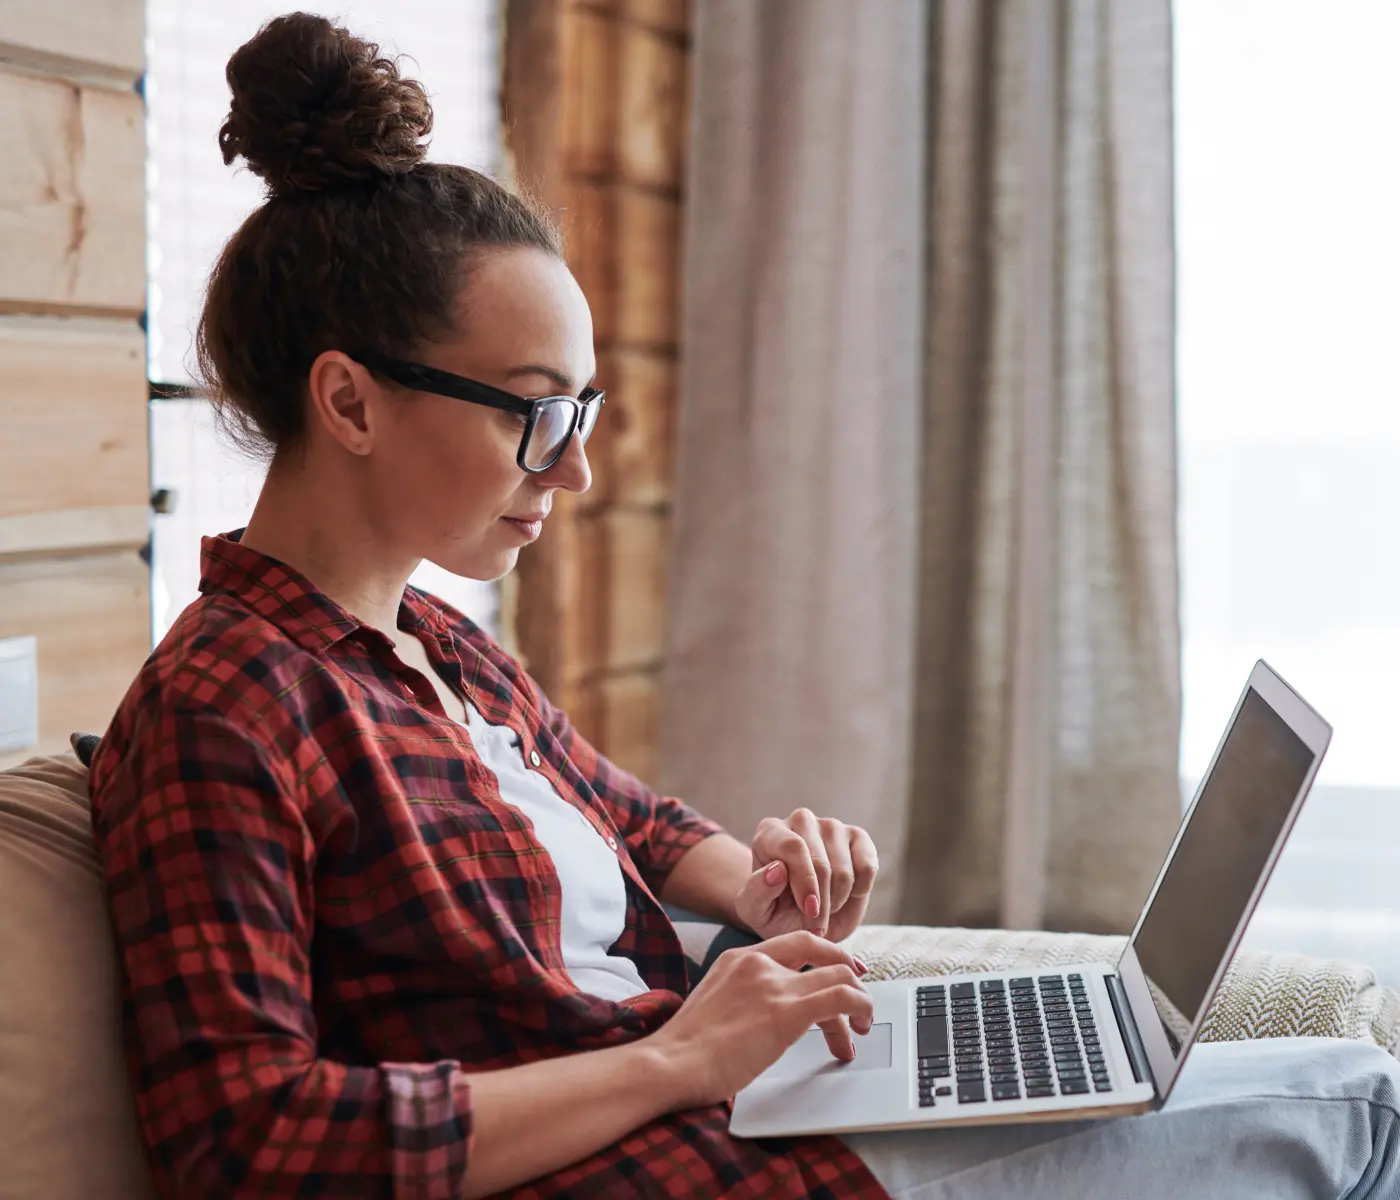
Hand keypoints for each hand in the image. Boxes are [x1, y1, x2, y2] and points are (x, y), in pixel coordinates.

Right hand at [647, 931, 874, 1109]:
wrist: (672, 1062)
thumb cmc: (685, 1049)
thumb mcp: (716, 1005)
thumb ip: (744, 999)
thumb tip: (766, 1017)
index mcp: (738, 958)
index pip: (797, 942)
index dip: (828, 953)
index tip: (844, 969)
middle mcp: (759, 962)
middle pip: (823, 956)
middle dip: (850, 978)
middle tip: (860, 1001)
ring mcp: (774, 985)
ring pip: (840, 977)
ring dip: (860, 1003)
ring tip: (862, 1028)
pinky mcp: (787, 1012)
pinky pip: (842, 998)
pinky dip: (861, 1009)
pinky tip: (860, 1028)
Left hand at [735, 809, 878, 942]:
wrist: (804, 918)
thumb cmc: (775, 911)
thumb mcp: (756, 911)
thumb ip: (757, 891)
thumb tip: (777, 870)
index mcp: (770, 832)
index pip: (793, 847)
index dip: (805, 882)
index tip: (809, 911)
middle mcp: (801, 821)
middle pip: (820, 862)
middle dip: (821, 902)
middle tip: (816, 923)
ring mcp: (832, 826)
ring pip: (844, 870)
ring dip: (837, 900)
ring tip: (825, 909)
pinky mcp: (859, 838)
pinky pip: (868, 867)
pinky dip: (859, 891)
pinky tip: (845, 895)